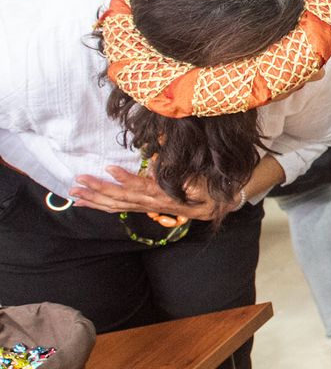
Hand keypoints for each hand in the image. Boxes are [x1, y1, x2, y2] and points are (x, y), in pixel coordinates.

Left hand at [71, 166, 236, 223]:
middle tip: (80, 180)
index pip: (142, 187)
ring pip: (117, 205)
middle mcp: (153, 203)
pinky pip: (119, 209)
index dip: (125, 179)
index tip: (109, 168)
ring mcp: (147, 207)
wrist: (217, 206)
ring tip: (75, 192)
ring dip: (95, 199)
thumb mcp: (200, 179)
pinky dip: (102, 206)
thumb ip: (178, 171)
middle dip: (99, 189)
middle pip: (122, 198)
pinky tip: (87, 202)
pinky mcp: (144, 207)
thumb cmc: (210, 189)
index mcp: (165, 195)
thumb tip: (155, 159)